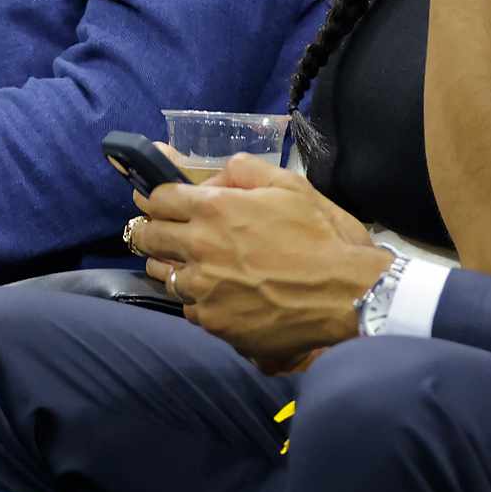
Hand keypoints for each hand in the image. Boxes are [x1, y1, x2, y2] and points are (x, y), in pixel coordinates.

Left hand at [136, 154, 388, 364]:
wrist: (342, 294)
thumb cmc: (319, 236)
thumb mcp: (290, 186)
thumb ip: (247, 170)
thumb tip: (219, 173)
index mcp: (215, 209)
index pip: (157, 197)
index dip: (154, 196)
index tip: (157, 200)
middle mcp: (199, 247)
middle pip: (148, 236)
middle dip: (151, 230)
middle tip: (163, 232)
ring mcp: (202, 288)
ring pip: (163, 275)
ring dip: (171, 266)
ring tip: (192, 265)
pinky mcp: (212, 321)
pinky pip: (188, 308)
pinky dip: (198, 299)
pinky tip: (219, 295)